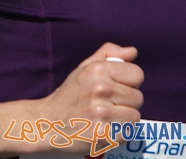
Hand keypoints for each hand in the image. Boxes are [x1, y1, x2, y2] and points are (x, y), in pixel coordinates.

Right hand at [23, 44, 141, 154]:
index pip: (137, 74)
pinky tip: (103, 129)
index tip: (113, 88)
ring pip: (135, 116)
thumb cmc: (70, 96)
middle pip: (138, 97)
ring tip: (103, 118)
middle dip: (124, 103)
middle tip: (104, 105)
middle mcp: (100, 88)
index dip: (127, 82)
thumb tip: (132, 51)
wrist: (47, 123)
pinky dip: (118, 133)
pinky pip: (128, 132)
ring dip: (122, 120)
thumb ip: (107, 55)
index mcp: (96, 69)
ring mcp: (102, 112)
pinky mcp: (105, 133)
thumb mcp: (83, 69)